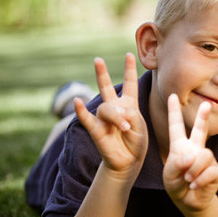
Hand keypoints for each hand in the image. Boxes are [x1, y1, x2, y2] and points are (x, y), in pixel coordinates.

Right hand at [74, 53, 147, 175]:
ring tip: (125, 128)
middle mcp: (115, 108)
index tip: (129, 54)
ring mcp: (103, 118)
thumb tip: (115, 111)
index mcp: (129, 104)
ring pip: (106, 108)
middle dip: (102, 73)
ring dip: (117, 117)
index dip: (129, 69)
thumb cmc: (136, 143)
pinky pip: (87, 118)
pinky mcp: (96, 129)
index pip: (130, 84)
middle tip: (97, 59)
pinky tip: (77, 102)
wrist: (128, 162)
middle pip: (106, 87)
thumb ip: (130, 115)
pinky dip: (81, 111)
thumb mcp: (140, 126)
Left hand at [163, 94, 217, 211]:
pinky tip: (194, 185)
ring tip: (188, 179)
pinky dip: (200, 179)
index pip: (176, 126)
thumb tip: (193, 155)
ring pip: (203, 156)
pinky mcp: (216, 169)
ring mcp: (207, 158)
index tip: (172, 96)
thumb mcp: (170, 174)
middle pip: (200, 130)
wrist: (190, 202)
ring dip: (194, 169)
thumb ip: (177, 163)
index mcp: (180, 146)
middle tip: (206, 104)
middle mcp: (195, 148)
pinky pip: (209, 170)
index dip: (174, 111)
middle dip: (203, 117)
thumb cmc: (176, 185)